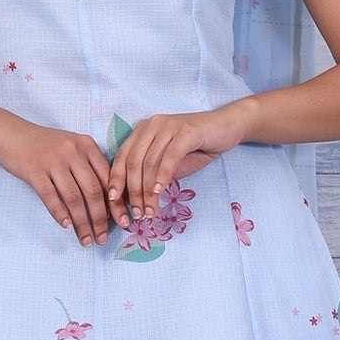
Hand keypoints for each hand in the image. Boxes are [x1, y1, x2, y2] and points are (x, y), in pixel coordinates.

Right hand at [0, 114, 117, 244]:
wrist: (11, 133)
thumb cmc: (44, 145)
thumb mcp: (72, 148)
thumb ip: (89, 168)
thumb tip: (109, 201)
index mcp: (87, 146)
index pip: (108, 179)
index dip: (117, 204)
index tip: (123, 223)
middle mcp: (73, 152)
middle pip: (93, 191)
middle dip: (101, 219)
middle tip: (102, 238)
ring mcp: (53, 160)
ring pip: (73, 198)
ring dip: (81, 223)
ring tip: (85, 240)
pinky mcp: (34, 170)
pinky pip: (50, 196)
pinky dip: (59, 213)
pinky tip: (65, 226)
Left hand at [108, 102, 253, 218]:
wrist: (226, 127)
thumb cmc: (196, 148)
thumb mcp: (169, 164)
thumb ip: (152, 176)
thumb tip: (133, 200)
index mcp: (142, 131)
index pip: (121, 159)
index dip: (115, 182)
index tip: (113, 204)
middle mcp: (151, 125)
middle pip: (133, 163)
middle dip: (132, 192)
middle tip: (136, 214)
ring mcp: (168, 126)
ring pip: (149, 162)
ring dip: (147, 191)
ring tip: (149, 211)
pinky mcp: (186, 131)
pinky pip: (169, 156)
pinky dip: (162, 176)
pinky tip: (159, 192)